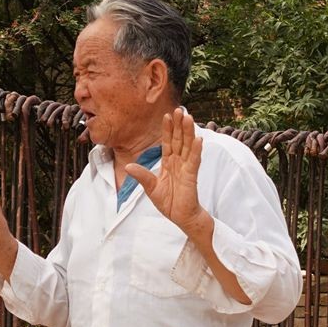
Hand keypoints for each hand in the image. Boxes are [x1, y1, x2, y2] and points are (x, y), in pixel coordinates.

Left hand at [125, 109, 206, 236]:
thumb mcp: (151, 188)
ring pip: (188, 146)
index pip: (168, 143)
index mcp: (168, 163)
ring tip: (188, 117)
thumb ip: (142, 176)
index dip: (167, 130)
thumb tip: (128, 166)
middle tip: (179, 109)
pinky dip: (197, 150)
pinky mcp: (192, 176)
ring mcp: (186, 168)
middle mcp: (178, 163)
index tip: (166, 116)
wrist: (180, 217)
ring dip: (188, 132)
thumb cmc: (169, 203)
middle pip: (179, 140)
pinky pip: (194, 161)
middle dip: (179, 125)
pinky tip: (199, 139)